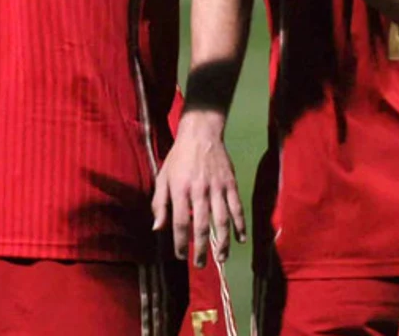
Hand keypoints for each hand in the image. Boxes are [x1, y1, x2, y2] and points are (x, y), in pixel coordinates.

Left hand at [152, 110, 246, 266]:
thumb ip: (159, 203)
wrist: (201, 133)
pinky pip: (237, 208)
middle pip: (202, 226)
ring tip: (222, 259)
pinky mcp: (231, 184)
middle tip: (201, 265)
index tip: (180, 256)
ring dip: (223, 242)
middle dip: (202, 249)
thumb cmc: (178, 157)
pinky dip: (240, 225)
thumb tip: (157, 228)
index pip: (180, 222)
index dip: (180, 242)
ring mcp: (217, 188)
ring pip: (222, 220)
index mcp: (180, 190)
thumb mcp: (163, 177)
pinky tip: (240, 240)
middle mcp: (199, 191)